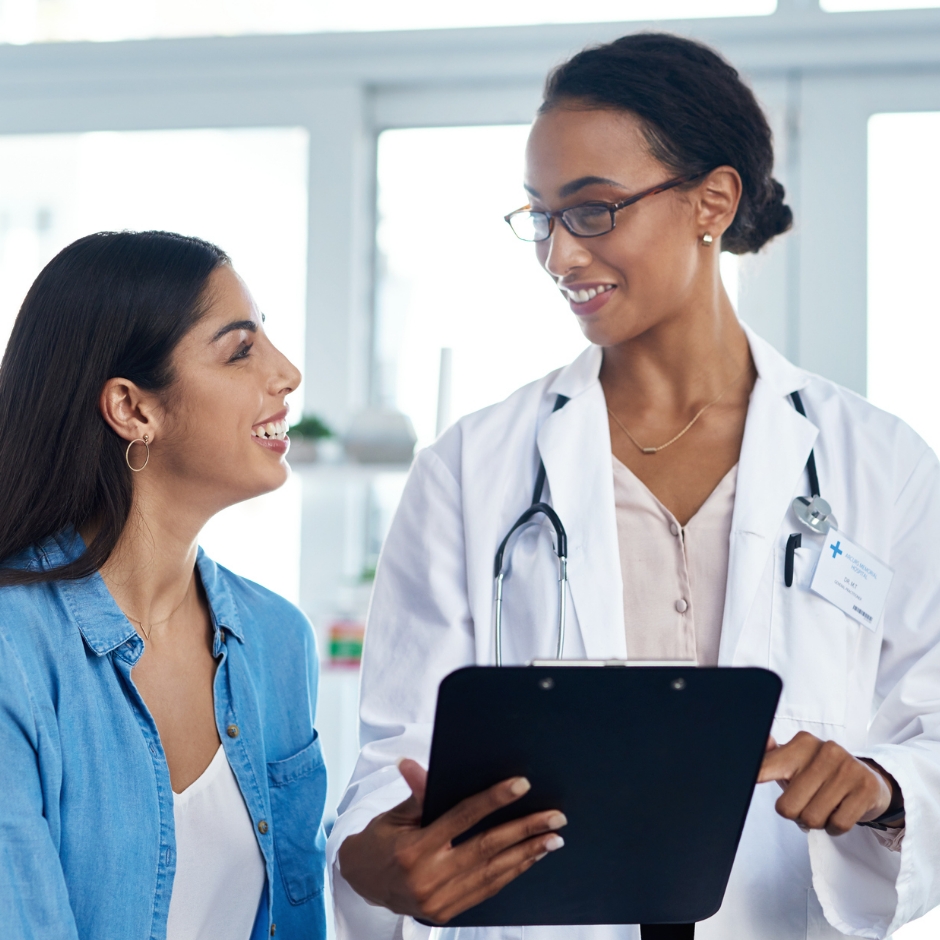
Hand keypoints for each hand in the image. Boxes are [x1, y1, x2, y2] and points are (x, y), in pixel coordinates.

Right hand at [338, 759, 566, 923]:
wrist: (362, 883)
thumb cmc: (381, 840)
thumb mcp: (394, 815)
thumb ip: (417, 794)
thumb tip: (415, 764)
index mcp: (414, 848)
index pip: (462, 818)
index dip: (493, 800)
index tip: (521, 785)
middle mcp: (428, 877)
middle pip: (486, 848)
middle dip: (525, 831)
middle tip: (555, 818)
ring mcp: (439, 900)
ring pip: (492, 873)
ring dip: (527, 854)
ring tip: (552, 839)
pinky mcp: (446, 912)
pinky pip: (486, 890)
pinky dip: (511, 873)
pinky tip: (529, 859)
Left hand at [758, 732, 901, 834]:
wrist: (870, 779)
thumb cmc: (821, 773)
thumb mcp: (795, 763)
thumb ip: (772, 758)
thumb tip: (764, 741)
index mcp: (801, 743)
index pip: (768, 765)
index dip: (756, 777)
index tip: (742, 781)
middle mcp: (825, 750)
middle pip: (787, 807)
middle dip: (794, 814)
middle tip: (805, 805)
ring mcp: (847, 769)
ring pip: (812, 819)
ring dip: (815, 822)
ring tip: (823, 807)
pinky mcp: (865, 789)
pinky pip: (837, 825)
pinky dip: (834, 828)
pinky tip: (838, 813)